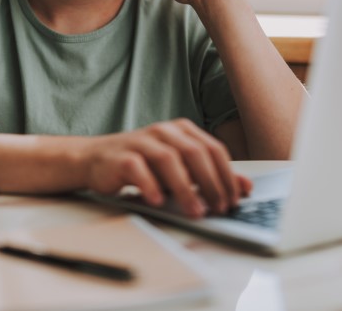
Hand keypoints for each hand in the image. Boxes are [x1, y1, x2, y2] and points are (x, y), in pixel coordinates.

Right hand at [80, 119, 251, 217]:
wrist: (96, 159)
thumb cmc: (143, 165)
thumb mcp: (181, 168)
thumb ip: (210, 175)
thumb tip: (245, 187)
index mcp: (183, 130)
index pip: (214, 149)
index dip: (227, 175)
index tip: (233, 200)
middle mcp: (164, 131)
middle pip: (195, 153)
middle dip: (211, 183)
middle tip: (219, 208)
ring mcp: (142, 141)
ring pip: (169, 160)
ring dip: (185, 189)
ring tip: (195, 212)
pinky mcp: (122, 156)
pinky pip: (138, 169)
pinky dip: (150, 185)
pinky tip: (158, 202)